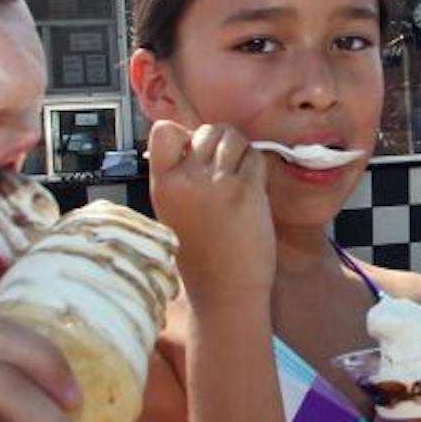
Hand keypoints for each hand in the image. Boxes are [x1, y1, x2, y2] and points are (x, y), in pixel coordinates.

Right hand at [147, 120, 273, 303]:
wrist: (223, 290)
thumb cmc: (201, 254)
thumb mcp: (173, 209)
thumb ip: (180, 175)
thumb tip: (195, 137)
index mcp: (163, 184)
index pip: (164, 131)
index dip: (185, 134)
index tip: (194, 152)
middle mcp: (187, 179)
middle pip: (208, 130)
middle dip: (221, 142)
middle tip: (226, 169)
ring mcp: (218, 183)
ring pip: (235, 139)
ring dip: (242, 154)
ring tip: (238, 180)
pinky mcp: (247, 191)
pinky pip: (255, 159)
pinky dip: (257, 170)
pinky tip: (251, 192)